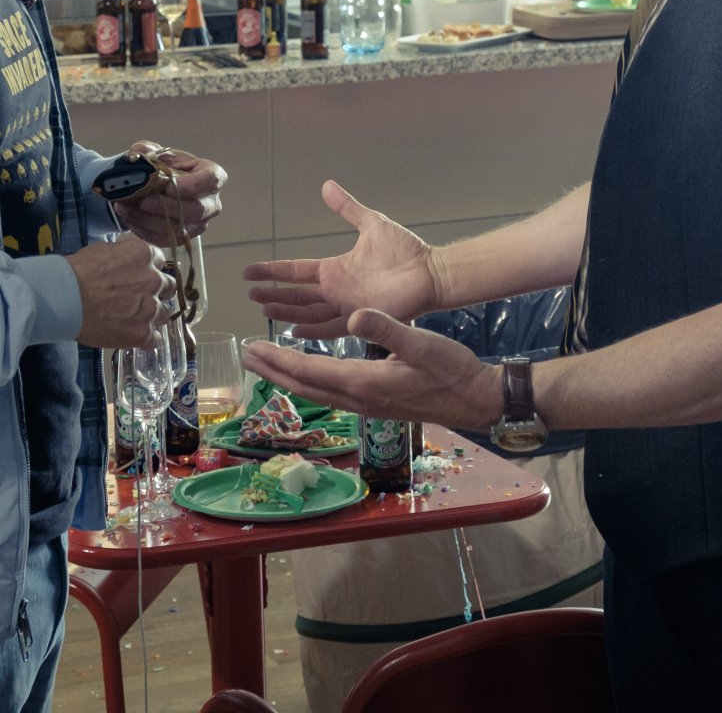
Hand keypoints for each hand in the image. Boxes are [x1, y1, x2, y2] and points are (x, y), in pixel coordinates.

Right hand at [67, 237, 174, 348]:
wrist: (65, 299)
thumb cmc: (78, 271)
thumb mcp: (104, 250)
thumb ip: (124, 256)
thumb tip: (128, 263)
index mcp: (145, 255)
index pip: (159, 260)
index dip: (149, 269)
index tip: (140, 275)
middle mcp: (154, 281)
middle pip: (168, 287)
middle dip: (157, 291)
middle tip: (141, 297)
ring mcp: (150, 309)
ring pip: (164, 313)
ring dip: (153, 315)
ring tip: (136, 319)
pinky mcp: (142, 333)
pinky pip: (154, 339)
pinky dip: (146, 339)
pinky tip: (136, 337)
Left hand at [113, 140, 225, 244]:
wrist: (159, 188)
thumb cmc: (166, 169)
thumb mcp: (158, 154)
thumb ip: (147, 150)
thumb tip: (136, 154)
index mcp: (211, 177)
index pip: (211, 180)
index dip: (192, 185)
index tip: (169, 186)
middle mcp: (211, 203)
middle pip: (196, 210)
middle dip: (167, 207)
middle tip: (144, 202)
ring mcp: (198, 224)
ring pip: (178, 228)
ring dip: (149, 220)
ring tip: (126, 208)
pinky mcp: (182, 238)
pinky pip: (164, 239)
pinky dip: (144, 229)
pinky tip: (129, 218)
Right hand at [242, 180, 439, 339]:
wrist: (430, 272)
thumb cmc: (405, 251)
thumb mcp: (370, 224)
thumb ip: (347, 208)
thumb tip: (327, 185)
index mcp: (335, 270)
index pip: (296, 271)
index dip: (273, 271)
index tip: (249, 272)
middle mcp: (336, 290)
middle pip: (297, 295)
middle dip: (273, 295)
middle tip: (250, 295)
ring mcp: (346, 306)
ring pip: (308, 313)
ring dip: (287, 312)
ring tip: (264, 309)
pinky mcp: (360, 318)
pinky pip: (331, 329)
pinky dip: (313, 332)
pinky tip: (293, 332)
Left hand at [242, 310, 499, 428]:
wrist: (476, 401)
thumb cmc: (453, 371)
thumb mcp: (422, 344)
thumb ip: (387, 328)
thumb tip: (353, 316)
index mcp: (364, 382)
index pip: (309, 371)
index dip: (277, 360)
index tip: (252, 348)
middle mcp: (359, 399)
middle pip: (304, 386)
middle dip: (273, 371)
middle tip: (244, 357)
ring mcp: (367, 406)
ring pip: (317, 392)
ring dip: (288, 378)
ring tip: (267, 365)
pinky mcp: (376, 405)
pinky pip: (332, 394)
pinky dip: (311, 383)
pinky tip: (310, 376)